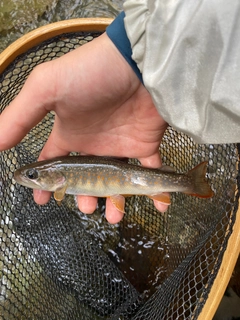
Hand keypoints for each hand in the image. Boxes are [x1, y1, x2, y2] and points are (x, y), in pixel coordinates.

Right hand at [0, 32, 167, 222]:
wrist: (137, 62)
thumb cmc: (91, 73)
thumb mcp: (45, 89)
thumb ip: (19, 117)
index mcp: (70, 133)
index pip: (53, 162)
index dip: (48, 183)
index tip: (43, 201)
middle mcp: (94, 143)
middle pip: (86, 180)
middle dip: (84, 198)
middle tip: (86, 207)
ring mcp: (120, 146)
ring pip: (116, 183)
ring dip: (114, 202)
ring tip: (114, 212)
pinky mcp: (145, 145)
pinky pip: (151, 172)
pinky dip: (156, 191)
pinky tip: (157, 206)